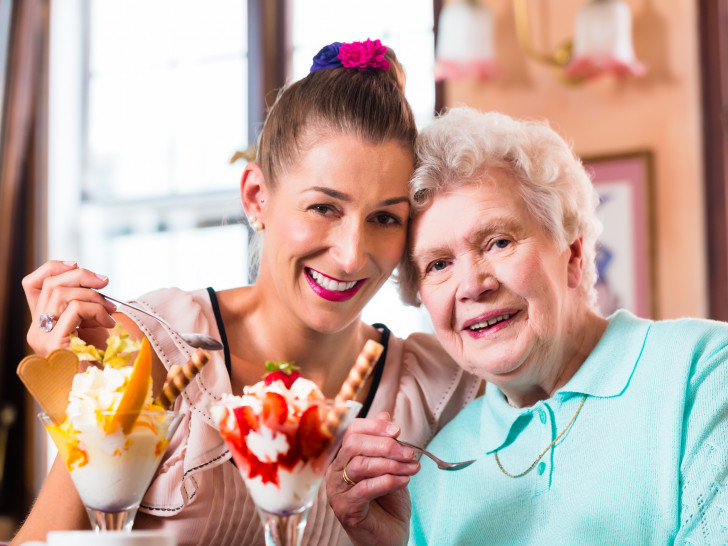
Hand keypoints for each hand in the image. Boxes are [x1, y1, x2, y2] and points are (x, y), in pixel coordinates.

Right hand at [22, 260, 117, 354]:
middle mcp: (36, 330)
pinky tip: (108, 323)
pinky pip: (75, 309)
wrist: (102, 390)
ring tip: (109, 312)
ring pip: (63, 293)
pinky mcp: (54, 344)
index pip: (34, 284)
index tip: (78, 264)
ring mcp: (42, 337)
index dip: (54, 268)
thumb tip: (94, 278)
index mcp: (41, 324)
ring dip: (94, 296)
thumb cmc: (100, 360)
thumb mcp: (91, 324)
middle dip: (83, 277)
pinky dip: (96, 309)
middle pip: (52, 284)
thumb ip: (85, 303)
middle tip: (106, 285)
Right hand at [326, 412, 418, 545]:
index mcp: (345, 458)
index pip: (352, 432)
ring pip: (359, 466)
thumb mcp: (391, 468)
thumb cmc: (387, 503)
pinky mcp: (344, 509)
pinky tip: (404, 481)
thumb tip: (386, 414)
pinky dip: (387, 482)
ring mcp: (337, 491)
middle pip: (354, 445)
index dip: (374, 426)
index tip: (397, 429)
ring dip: (390, 464)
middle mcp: (336, 472)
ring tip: (412, 468)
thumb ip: (386, 444)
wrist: (388, 539)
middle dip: (384, 445)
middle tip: (408, 452)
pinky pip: (364, 489)